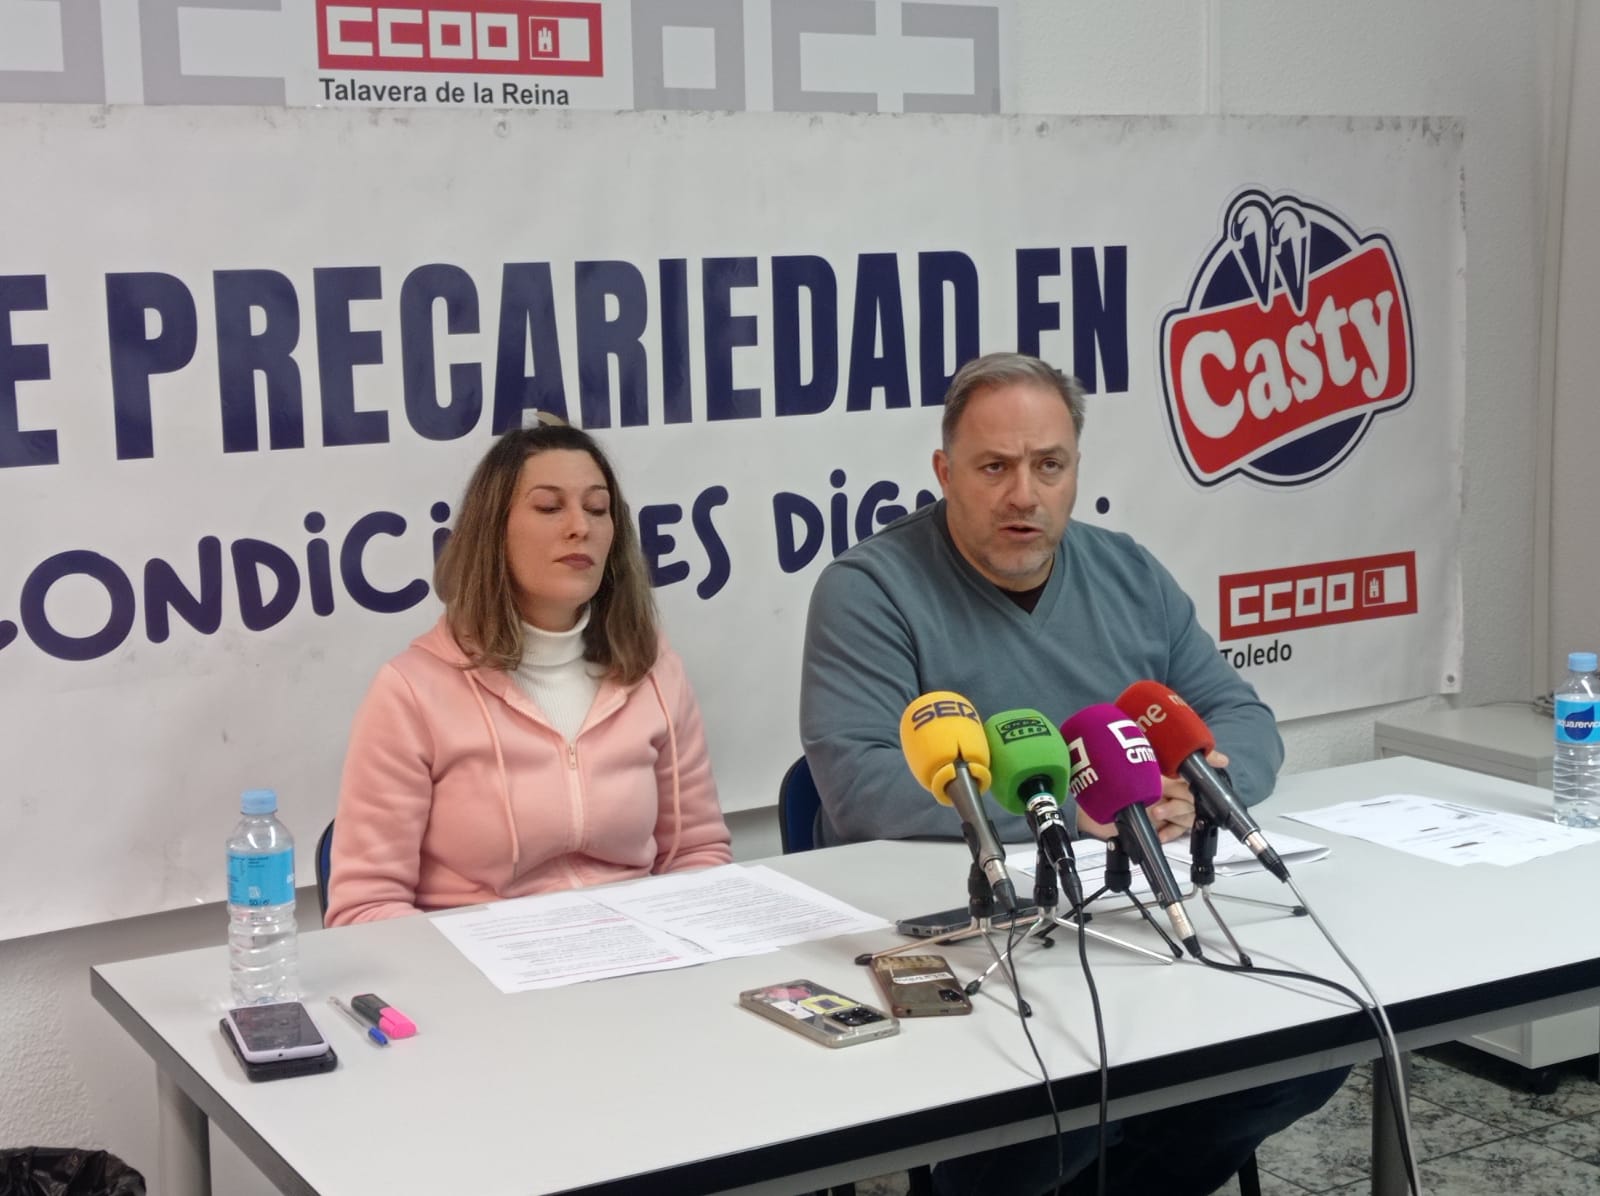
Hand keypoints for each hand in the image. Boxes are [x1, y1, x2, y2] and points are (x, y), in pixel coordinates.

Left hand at [1075, 750, 1228, 842]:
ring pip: (1188, 811)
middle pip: (1194, 790)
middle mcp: (1174, 787)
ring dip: (1174, 811)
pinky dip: (1169, 832)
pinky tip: (1158, 833)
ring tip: (1156, 813)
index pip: (1195, 763)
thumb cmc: (1111, 782)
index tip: (1220, 760)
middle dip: (1182, 791)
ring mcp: (1172, 807)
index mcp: (1168, 768)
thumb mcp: (1123, 764)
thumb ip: (1132, 749)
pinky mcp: (1166, 826)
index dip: (1210, 759)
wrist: (1094, 811)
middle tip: (1164, 793)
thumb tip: (1128, 722)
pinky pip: (1178, 831)